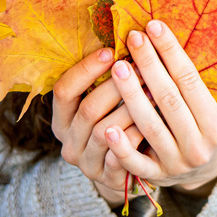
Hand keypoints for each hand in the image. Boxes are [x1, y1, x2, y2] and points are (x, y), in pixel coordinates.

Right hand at [51, 47, 147, 205]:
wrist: (127, 168)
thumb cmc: (118, 121)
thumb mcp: (104, 101)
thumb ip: (106, 77)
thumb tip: (123, 37)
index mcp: (62, 119)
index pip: (63, 90)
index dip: (85, 69)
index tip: (110, 51)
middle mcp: (68, 142)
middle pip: (88, 109)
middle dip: (116, 86)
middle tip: (140, 67)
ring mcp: (86, 163)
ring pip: (106, 132)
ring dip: (131, 109)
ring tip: (155, 91)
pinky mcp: (107, 179)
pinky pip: (121, 157)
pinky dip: (137, 137)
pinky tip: (155, 121)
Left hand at [104, 20, 216, 195]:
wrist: (205, 172)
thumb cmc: (198, 125)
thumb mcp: (204, 106)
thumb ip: (185, 82)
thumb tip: (158, 34)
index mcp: (215, 123)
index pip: (190, 80)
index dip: (171, 51)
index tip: (153, 26)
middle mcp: (199, 145)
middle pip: (169, 100)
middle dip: (150, 66)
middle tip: (133, 38)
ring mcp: (177, 163)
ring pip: (151, 126)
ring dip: (132, 95)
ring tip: (118, 67)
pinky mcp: (156, 177)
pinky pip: (136, 163)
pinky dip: (122, 147)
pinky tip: (108, 129)